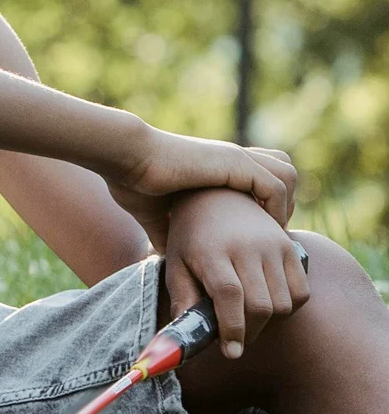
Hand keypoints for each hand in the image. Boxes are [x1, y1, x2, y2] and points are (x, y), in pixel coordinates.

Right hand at [105, 124, 295, 251]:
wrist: (125, 158)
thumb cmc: (131, 182)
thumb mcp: (154, 213)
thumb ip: (165, 230)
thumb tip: (165, 254)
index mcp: (216, 166)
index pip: (262, 175)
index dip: (267, 203)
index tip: (258, 234)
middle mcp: (231, 158)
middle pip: (283, 169)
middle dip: (286, 201)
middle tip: (272, 231)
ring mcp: (236, 158)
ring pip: (288, 175)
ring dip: (287, 204)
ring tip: (273, 231)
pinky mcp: (234, 163)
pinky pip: (275, 185)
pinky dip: (276, 209)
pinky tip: (263, 229)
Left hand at [161, 188, 310, 357]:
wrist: (215, 195)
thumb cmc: (189, 236)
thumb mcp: (175, 263)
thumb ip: (182, 298)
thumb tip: (186, 337)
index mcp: (212, 252)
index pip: (231, 296)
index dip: (233, 329)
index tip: (231, 352)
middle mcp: (247, 248)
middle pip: (261, 305)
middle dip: (249, 332)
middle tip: (236, 340)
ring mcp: (273, 246)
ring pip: (283, 303)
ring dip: (267, 322)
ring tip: (247, 320)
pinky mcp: (290, 247)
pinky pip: (301, 291)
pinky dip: (288, 307)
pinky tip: (267, 305)